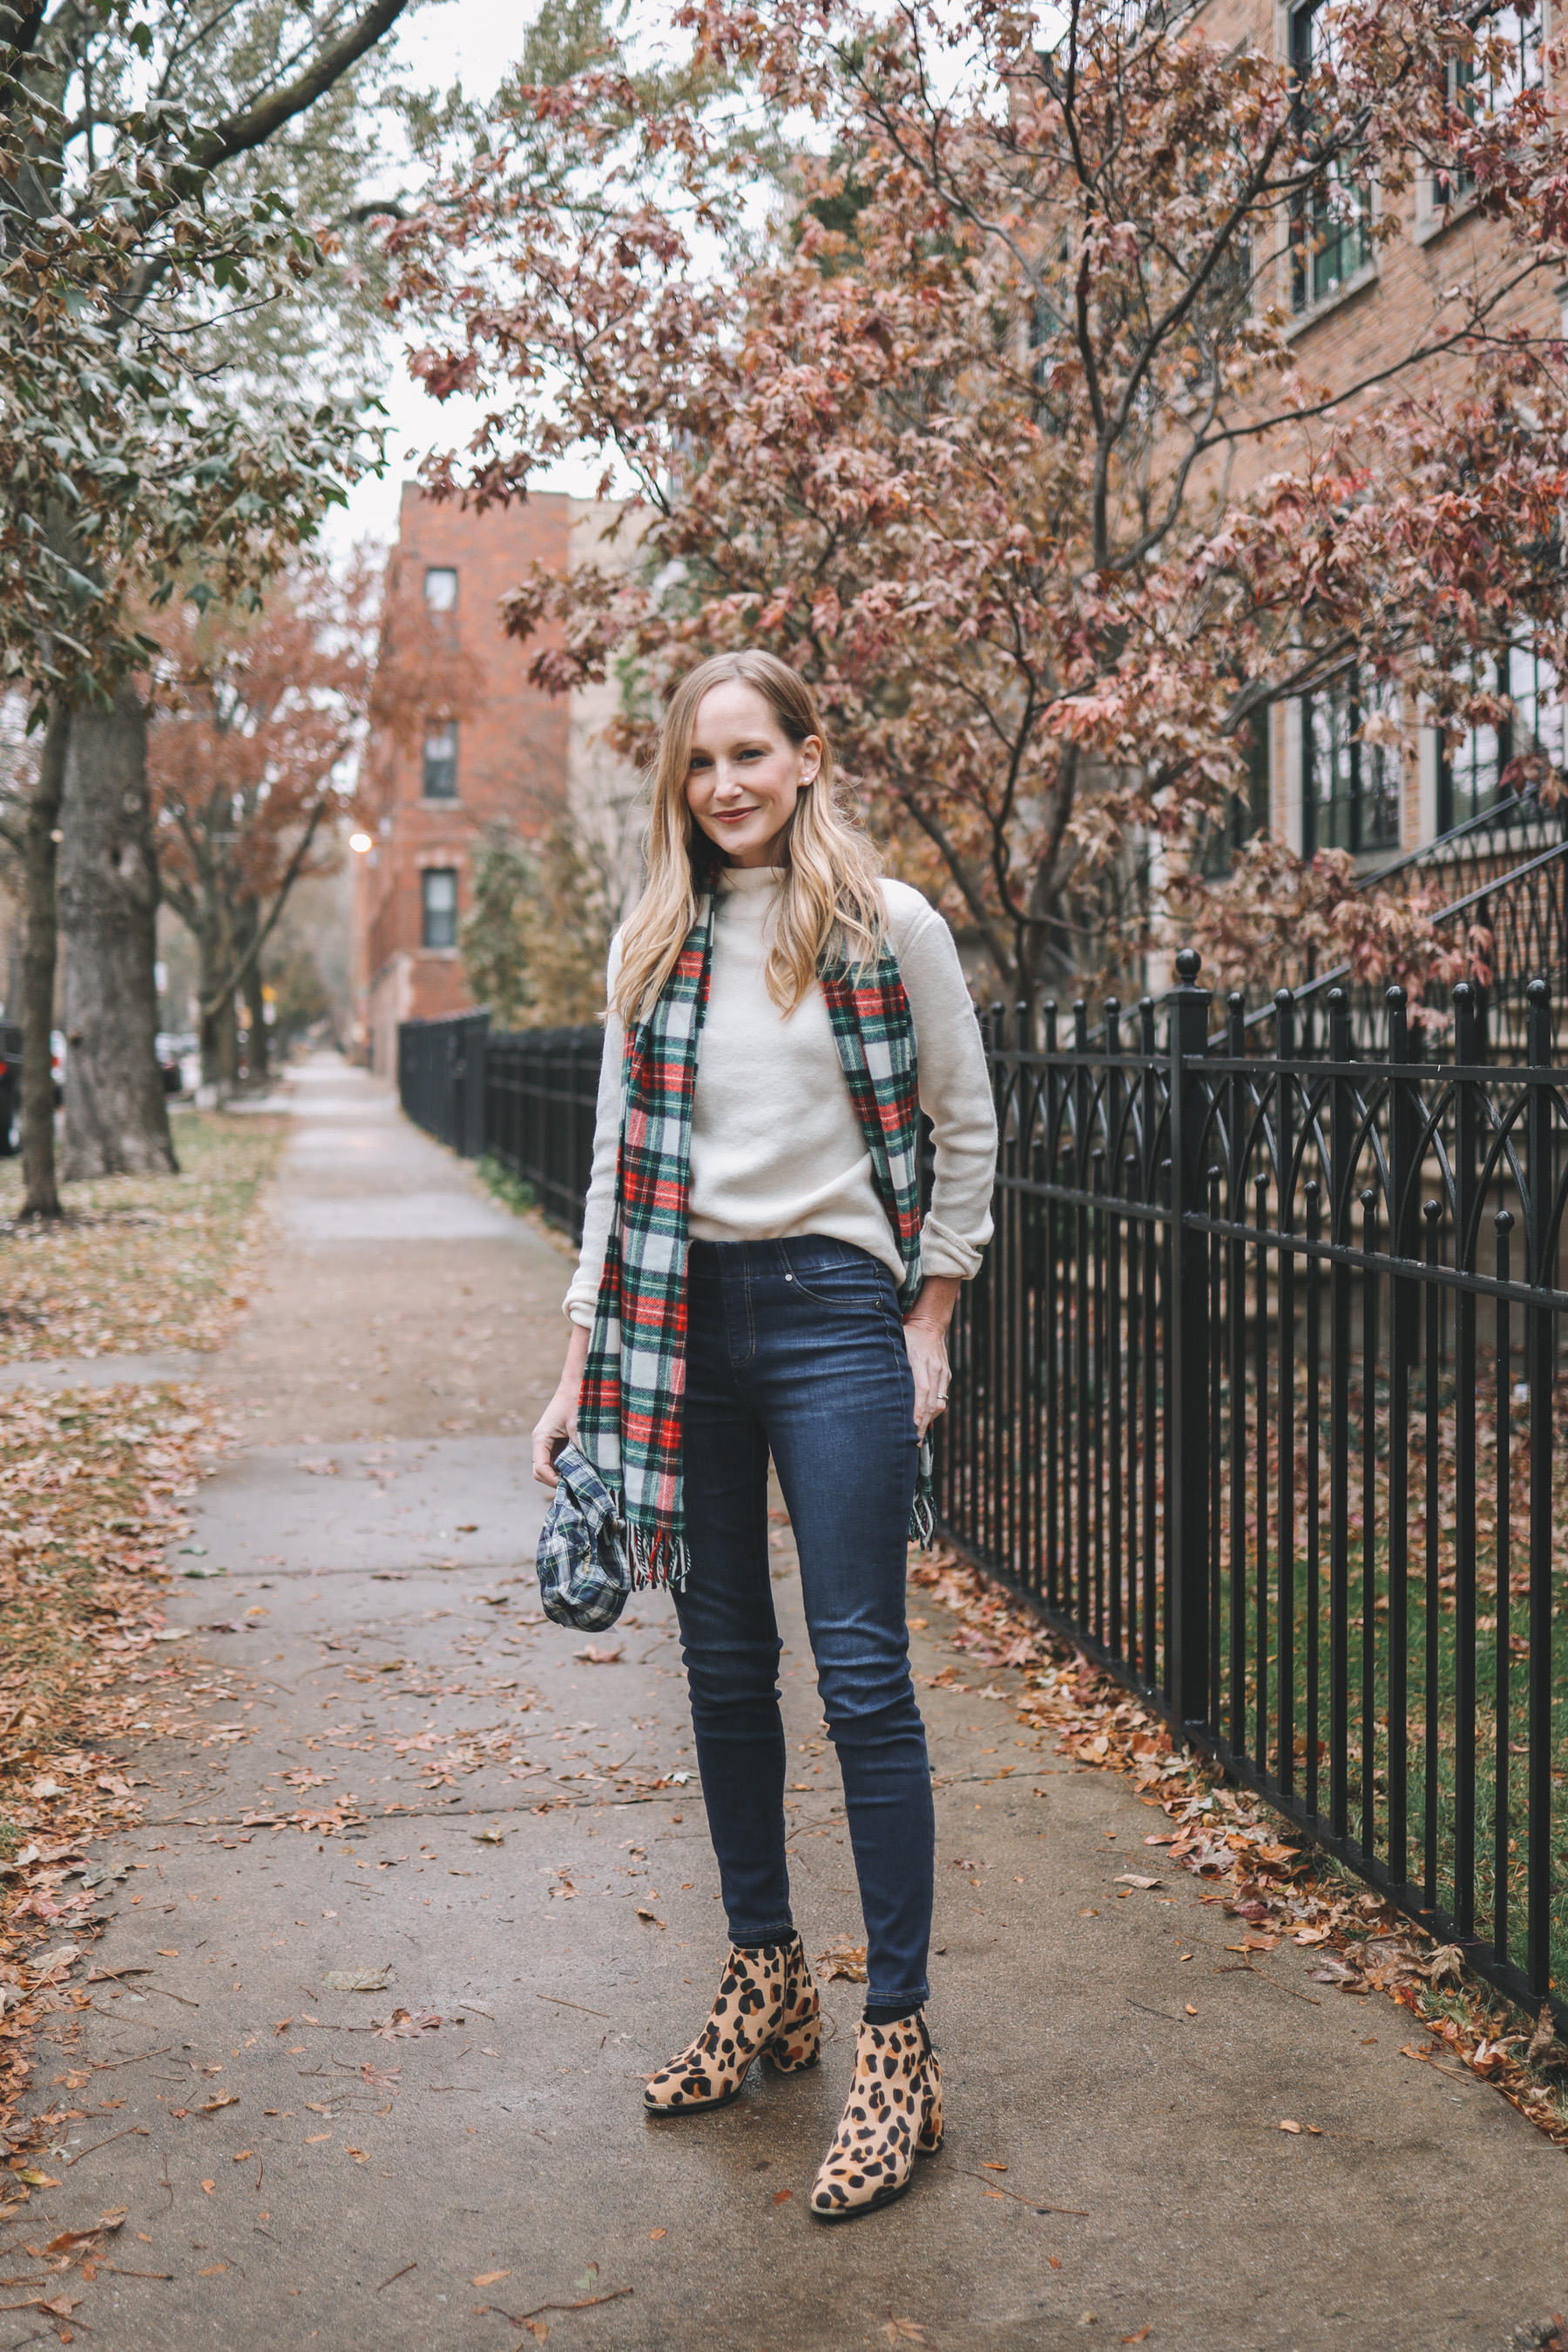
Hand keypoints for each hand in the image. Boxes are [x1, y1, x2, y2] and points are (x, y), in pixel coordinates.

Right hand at [532, 1325, 590, 1487]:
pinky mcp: (557, 1441)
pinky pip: (557, 1460)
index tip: (570, 1485)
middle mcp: (541, 1442)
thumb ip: (581, 1450)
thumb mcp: (580, 1428)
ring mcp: (548, 1442)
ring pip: (549, 1468)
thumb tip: (589, 1473)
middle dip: (556, 1481)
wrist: (578, 1382)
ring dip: (562, 1475)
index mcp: (540, 1438)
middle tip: (577, 1487)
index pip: (539, 1469)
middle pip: (541, 1472)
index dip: (553, 1481)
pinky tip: (582, 1469)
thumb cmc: (577, 1402)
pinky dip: (567, 1467)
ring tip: (580, 1480)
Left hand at [903, 1317, 950, 1438]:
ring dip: (930, 1420)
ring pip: (940, 1402)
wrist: (930, 1324)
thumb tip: (879, 1389)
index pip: (921, 1390)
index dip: (918, 1410)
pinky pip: (942, 1397)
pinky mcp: (947, 1375)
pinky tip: (925, 1420)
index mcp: (919, 1360)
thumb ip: (892, 1366)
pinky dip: (934, 1410)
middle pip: (932, 1401)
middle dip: (923, 1423)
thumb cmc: (907, 1336)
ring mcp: (943, 1372)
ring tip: (918, 1435)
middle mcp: (934, 1367)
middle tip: (913, 1441)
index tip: (913, 1426)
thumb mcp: (897, 1346)